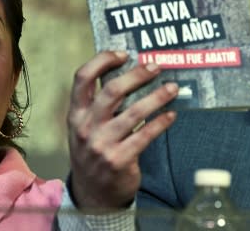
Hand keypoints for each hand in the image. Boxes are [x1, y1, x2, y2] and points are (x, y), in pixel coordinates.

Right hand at [67, 50, 177, 209]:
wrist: (93, 195)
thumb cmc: (94, 151)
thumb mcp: (85, 127)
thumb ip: (100, 104)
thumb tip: (132, 73)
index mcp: (76, 114)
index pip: (82, 77)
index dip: (102, 60)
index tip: (123, 54)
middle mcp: (85, 127)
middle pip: (112, 91)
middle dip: (137, 75)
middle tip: (156, 67)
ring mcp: (101, 145)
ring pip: (134, 112)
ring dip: (157, 97)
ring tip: (173, 88)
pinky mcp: (119, 160)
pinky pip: (145, 135)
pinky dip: (161, 122)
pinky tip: (171, 114)